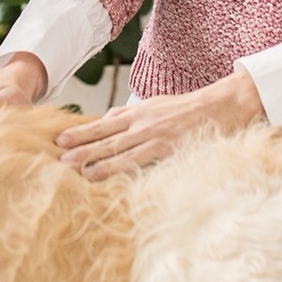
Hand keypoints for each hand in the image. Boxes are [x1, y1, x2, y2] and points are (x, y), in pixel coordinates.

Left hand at [55, 69, 264, 181]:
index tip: (61, 138)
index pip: (104, 123)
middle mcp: (142, 122)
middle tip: (57, 155)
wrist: (223, 105)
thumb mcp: (158, 106)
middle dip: (80, 145)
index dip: (81, 131)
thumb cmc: (191, 109)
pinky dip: (119, 168)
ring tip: (73, 167)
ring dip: (93, 159)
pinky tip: (105, 176)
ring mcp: (153, 135)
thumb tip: (110, 124)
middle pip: (104, 135)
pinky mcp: (167, 148)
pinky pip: (138, 161)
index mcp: (139, 111)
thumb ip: (135, 117)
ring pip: (117, 149)